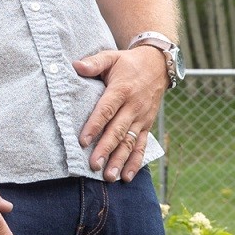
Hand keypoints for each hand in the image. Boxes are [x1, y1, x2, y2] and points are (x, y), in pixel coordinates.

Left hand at [74, 45, 167, 182]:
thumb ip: (94, 62)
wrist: (158, 65)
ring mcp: (142, 118)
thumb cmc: (128, 63)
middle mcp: (133, 106)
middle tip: (94, 165)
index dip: (94, 126)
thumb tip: (75, 65)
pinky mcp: (147, 125)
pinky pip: (141, 145)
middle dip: (106, 149)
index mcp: (122, 90)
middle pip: (117, 130)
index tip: (82, 141)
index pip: (106, 110)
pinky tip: (127, 177)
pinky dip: (135, 162)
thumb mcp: (111, 57)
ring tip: (109, 176)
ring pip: (129, 142)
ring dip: (120, 160)